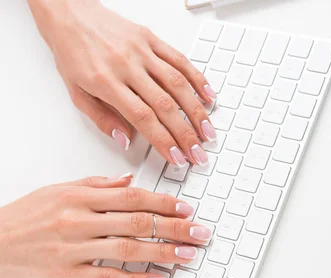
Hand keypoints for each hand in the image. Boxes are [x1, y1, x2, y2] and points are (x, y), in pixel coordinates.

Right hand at [0, 174, 210, 277]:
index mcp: (79, 196)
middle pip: (136, 221)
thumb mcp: (58, 190)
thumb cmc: (24, 216)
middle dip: (173, 226)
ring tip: (187, 255)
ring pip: (127, 248)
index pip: (131, 196)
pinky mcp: (68, 273)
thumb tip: (130, 181)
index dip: (163, 202)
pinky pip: (107, 277)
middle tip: (200, 232)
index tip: (186, 208)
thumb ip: (96, 186)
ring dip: (162, 252)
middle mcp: (80, 219)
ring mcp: (74, 247)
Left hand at [28, 0, 215, 166]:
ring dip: (196, 111)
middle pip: (164, 104)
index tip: (177, 158)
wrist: (69, 13)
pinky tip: (208, 96)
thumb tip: (126, 141)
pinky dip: (197, 79)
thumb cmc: (73, 55)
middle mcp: (126, 65)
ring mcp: (141, 50)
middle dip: (185, 134)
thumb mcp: (77, 94)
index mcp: (106, 82)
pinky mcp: (150, 38)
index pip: (142, 117)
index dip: (163, 140)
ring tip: (207, 133)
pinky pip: (179, 59)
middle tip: (197, 154)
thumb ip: (102, 120)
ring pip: (176, 84)